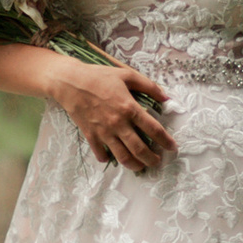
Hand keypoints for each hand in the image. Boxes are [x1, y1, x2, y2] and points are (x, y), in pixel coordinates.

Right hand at [47, 56, 177, 170]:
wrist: (70, 82)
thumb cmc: (99, 76)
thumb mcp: (126, 75)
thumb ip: (149, 86)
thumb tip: (166, 97)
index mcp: (129, 108)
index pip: (153, 129)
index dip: (166, 140)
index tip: (173, 148)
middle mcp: (118, 123)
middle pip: (139, 148)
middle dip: (151, 159)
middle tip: (157, 162)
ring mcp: (104, 132)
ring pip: (122, 156)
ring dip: (134, 165)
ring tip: (140, 167)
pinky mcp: (91, 135)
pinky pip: (101, 153)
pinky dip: (107, 159)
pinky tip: (112, 158)